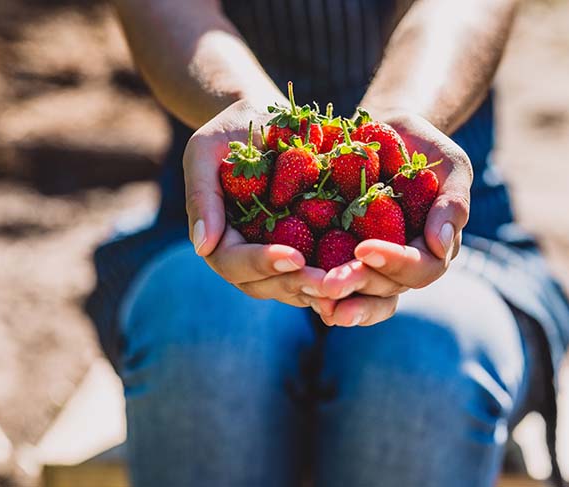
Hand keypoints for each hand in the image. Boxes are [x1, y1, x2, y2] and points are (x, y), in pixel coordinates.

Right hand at [183, 99, 335, 312]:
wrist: (269, 120)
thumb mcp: (206, 151)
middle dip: (298, 284)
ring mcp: (280, 256)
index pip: (233, 263)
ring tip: (351, 283)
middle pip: (267, 285)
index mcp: (220, 238)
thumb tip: (202, 246)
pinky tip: (367, 273)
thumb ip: (202, 196)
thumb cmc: (233, 131)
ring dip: (322, 289)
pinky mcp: (310, 248)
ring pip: (296, 287)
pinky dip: (341, 274)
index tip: (293, 256)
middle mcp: (249, 256)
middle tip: (329, 282)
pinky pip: (324, 270)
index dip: (262, 263)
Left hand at [316, 111, 472, 325]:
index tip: (365, 249)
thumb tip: (440, 246)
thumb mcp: (449, 165)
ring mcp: (370, 264)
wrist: (384, 132)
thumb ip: (453, 202)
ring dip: (338, 300)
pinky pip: (332, 282)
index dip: (395, 263)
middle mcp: (401, 264)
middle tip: (329, 284)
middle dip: (358, 285)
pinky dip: (317, 290)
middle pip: (386, 288)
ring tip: (312, 296)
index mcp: (431, 248)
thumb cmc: (423, 148)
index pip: (421, 268)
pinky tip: (299, 291)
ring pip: (360, 295)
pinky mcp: (340, 255)